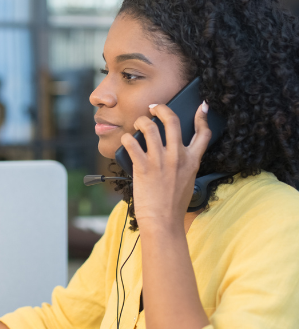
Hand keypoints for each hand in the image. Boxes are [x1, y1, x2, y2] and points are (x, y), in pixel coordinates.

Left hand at [120, 102, 211, 230]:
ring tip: (137, 124)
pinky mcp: (143, 167)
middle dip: (161, 109)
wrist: (163, 221)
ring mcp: (160, 160)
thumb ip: (184, 165)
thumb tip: (176, 153)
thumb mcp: (187, 182)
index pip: (203, 134)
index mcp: (192, 161)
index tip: (201, 107)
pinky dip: (126, 139)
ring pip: (149, 127)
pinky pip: (131, 143)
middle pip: (172, 121)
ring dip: (141, 121)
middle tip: (153, 108)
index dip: (202, 117)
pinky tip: (126, 140)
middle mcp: (177, 156)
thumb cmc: (173, 206)